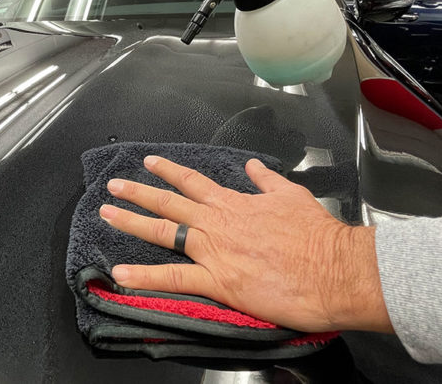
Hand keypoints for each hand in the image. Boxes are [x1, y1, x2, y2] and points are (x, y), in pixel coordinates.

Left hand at [100, 156, 392, 332]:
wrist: (335, 269)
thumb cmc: (317, 236)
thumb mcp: (292, 196)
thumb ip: (266, 181)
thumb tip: (253, 166)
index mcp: (234, 203)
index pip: (192, 182)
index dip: (168, 171)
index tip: (149, 162)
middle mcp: (217, 223)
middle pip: (168, 203)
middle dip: (137, 193)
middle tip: (113, 186)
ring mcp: (213, 251)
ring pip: (162, 232)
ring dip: (131, 222)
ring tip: (106, 215)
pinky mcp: (218, 280)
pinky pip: (173, 277)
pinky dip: (144, 277)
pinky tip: (120, 275)